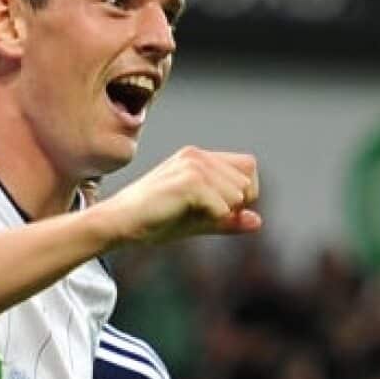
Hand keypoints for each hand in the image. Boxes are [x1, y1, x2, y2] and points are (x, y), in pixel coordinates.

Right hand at [92, 146, 260, 246]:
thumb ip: (228, 219)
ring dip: (221, 212)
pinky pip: (222, 206)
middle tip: (204, 215)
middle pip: (248, 178)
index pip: (248, 165)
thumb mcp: (198, 221)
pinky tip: (184, 216)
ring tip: (188, 214)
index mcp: (198, 158)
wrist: (120, 223)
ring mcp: (192, 165)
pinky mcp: (188, 181)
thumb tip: (259, 221)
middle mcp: (197, 155)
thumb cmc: (154, 221)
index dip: (244, 192)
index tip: (222, 210)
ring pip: (238, 193)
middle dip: (236, 204)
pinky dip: (211, 218)